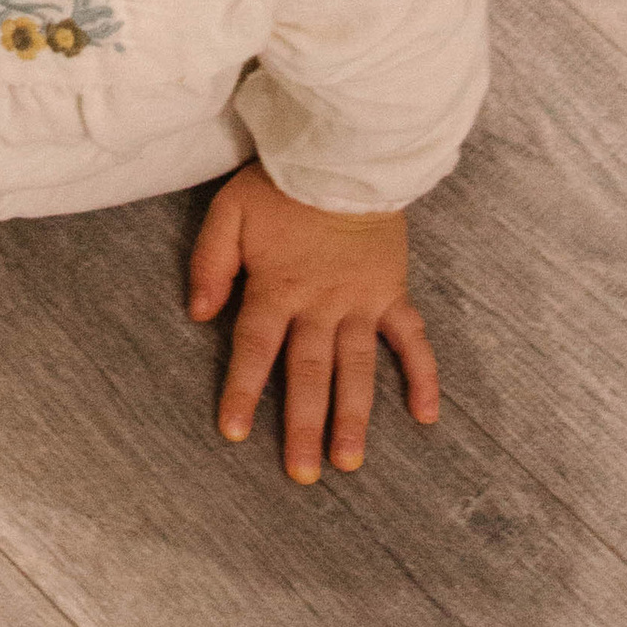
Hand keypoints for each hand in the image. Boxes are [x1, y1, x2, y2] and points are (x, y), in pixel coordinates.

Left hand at [188, 161, 436, 482]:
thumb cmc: (282, 184)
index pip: (254, 347)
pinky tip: (427, 417)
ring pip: (357, 368)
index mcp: (277, 287)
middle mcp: (320, 304)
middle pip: (308, 372)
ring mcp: (361, 302)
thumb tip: (199, 313)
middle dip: (303, 425)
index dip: (241, 390)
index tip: (233, 433)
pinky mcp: (392, 292)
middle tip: (303, 474)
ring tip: (350, 461)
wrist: (345, 152)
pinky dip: (423, 376)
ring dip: (354, 416)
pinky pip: (412, 339)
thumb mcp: (230, 211)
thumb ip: (211, 262)